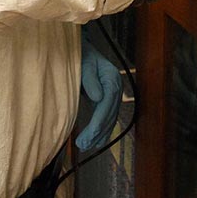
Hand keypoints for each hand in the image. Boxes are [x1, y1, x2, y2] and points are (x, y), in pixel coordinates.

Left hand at [76, 37, 121, 151]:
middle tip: (83, 145)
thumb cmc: (80, 56)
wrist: (83, 50)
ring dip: (99, 134)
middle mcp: (116, 87)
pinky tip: (97, 142)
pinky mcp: (108, 98)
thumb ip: (89, 80)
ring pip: (110, 118)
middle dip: (97, 132)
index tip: (89, 135)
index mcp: (111, 78)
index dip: (98, 121)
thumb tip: (98, 98)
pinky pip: (107, 116)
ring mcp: (114, 93)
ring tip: (86, 146)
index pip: (107, 104)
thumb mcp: (83, 65)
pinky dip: (103, 130)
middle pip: (110, 114)